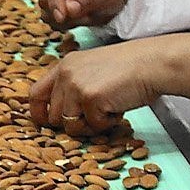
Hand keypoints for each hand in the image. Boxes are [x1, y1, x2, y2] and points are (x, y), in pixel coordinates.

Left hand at [29, 35, 189, 133]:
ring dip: (92, 124)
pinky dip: (108, 123)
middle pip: (54, 117)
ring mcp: (76, 85)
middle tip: (97, 115)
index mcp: (64, 66)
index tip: (48, 125)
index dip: (39, 114)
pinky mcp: (90, 97)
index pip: (35, 94)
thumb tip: (60, 118)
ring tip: (110, 107)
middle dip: (75, 123)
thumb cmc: (130, 69)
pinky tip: (119, 106)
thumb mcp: (93, 71)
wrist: (154, 62)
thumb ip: (74, 89)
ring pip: (71, 126)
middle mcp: (65, 74)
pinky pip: (93, 126)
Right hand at [38, 0, 129, 30]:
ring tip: (83, 16)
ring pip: (45, 9)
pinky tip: (77, 18)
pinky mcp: (54, 0)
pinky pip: (49, 16)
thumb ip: (87, 0)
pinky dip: (62, 22)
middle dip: (60, 12)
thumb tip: (68, 9)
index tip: (61, 18)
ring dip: (62, 19)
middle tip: (80, 17)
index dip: (55, 2)